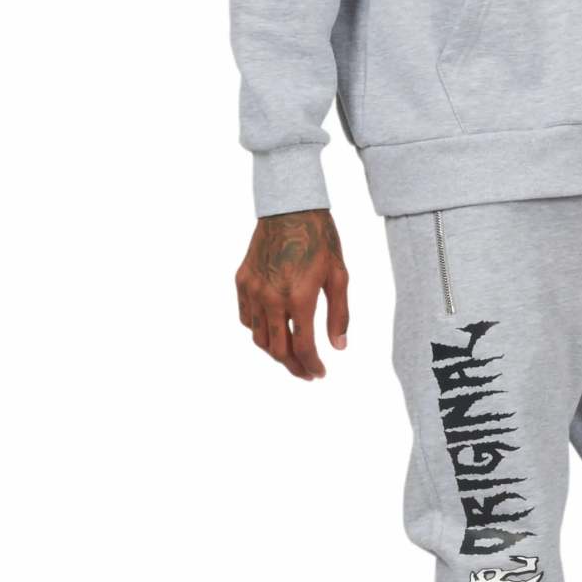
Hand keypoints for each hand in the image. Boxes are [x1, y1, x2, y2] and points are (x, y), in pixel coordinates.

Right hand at [235, 209, 348, 378]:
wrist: (290, 207)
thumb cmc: (320, 239)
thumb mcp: (339, 276)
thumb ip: (339, 315)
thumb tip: (339, 347)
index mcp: (298, 297)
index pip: (303, 347)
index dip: (312, 366)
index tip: (320, 374)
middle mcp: (271, 297)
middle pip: (278, 350)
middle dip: (294, 367)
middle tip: (307, 373)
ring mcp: (252, 290)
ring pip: (258, 338)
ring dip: (275, 352)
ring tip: (291, 356)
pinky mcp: (241, 281)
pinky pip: (245, 318)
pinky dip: (258, 330)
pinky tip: (273, 331)